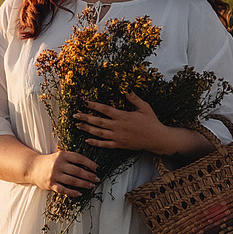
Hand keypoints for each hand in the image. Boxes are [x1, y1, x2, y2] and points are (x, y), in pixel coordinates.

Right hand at [27, 148, 99, 194]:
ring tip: (91, 186)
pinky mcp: (50, 185)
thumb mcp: (60, 156)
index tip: (97, 168)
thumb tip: (90, 166)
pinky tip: (80, 193)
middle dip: (89, 176)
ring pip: (72, 181)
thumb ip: (72, 159)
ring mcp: (54, 175)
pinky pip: (63, 190)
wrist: (32, 167)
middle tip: (97, 179)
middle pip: (77, 171)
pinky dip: (72, 192)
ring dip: (84, 184)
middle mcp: (58, 165)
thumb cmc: (50, 162)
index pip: (79, 158)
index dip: (89, 163)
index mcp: (62, 155)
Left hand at [82, 93, 198, 155]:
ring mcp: (118, 137)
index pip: (105, 109)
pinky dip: (95, 143)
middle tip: (75, 115)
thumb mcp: (144, 107)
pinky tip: (87, 140)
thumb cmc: (151, 122)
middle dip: (85, 118)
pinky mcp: (120, 145)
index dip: (94, 106)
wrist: (157, 139)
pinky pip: (105, 145)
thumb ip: (134, 98)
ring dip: (87, 129)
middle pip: (98, 121)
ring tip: (78, 126)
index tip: (85, 103)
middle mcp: (118, 127)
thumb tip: (126, 88)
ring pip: (99, 133)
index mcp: (123, 116)